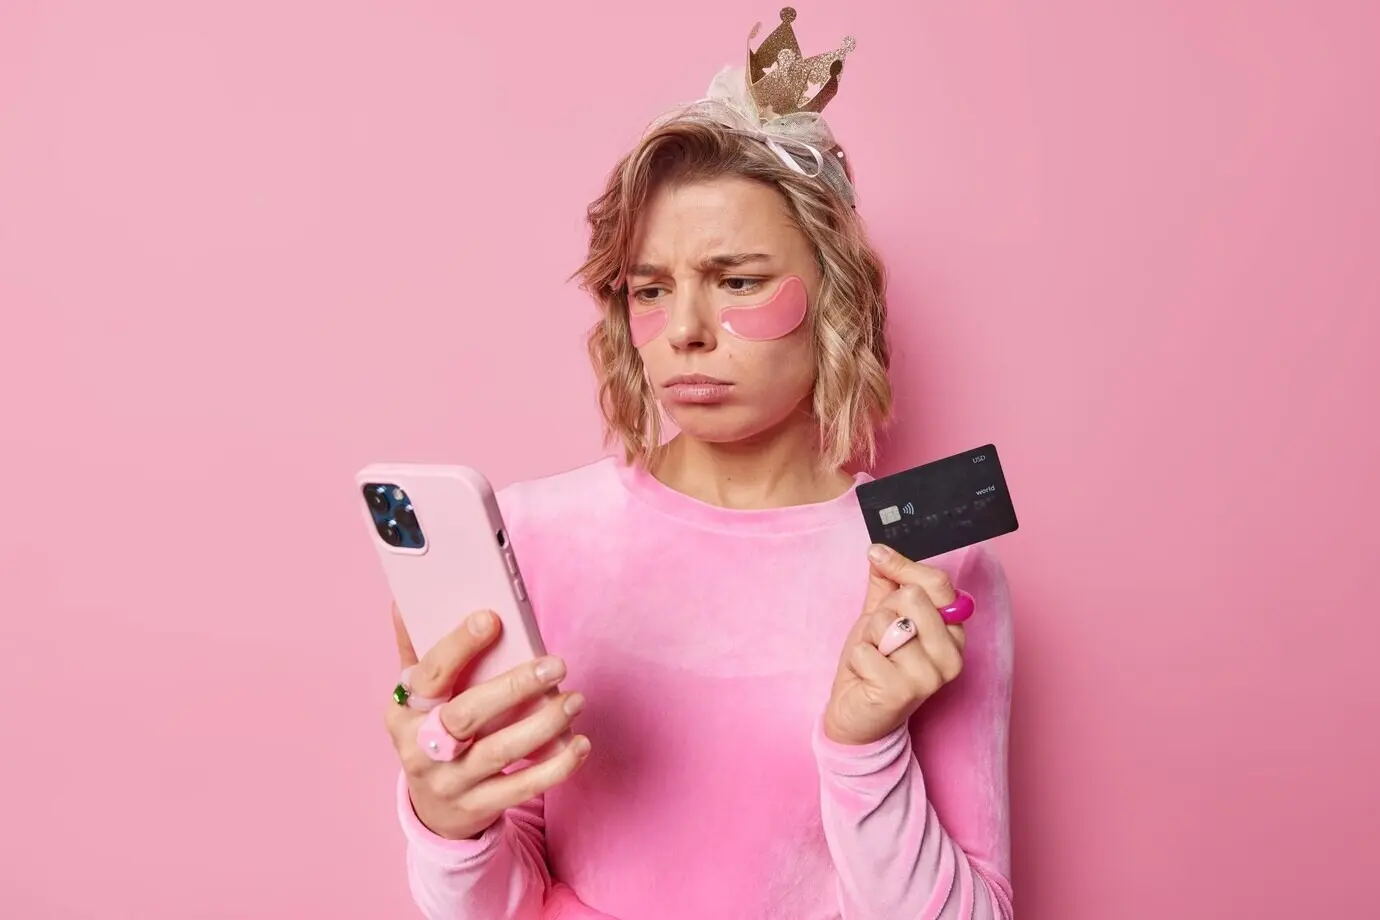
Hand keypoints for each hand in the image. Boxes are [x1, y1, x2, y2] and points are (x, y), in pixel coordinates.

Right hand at [384, 604, 591, 839]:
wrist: (434, 807)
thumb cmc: (431, 732)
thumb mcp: (416, 697)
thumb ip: (415, 649)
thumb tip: (403, 600)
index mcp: (405, 712)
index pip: (429, 675)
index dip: (458, 645)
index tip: (492, 618)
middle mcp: (422, 749)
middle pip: (465, 715)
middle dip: (514, 686)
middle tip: (556, 664)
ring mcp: (450, 782)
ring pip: (500, 752)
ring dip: (544, 724)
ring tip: (575, 700)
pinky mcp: (479, 807)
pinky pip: (521, 787)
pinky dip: (556, 766)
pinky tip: (579, 744)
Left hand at [822, 546, 967, 746]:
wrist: (857, 716)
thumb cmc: (875, 665)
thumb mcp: (881, 617)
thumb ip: (887, 583)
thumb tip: (880, 550)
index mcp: (953, 632)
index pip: (938, 583)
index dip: (904, 566)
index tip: (877, 555)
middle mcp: (952, 654)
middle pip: (913, 597)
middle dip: (884, 611)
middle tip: (881, 637)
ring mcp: (932, 675)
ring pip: (888, 622)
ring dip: (869, 638)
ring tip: (875, 658)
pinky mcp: (904, 691)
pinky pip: (868, 650)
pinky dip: (858, 659)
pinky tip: (867, 676)